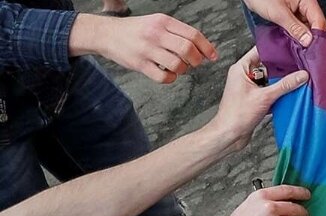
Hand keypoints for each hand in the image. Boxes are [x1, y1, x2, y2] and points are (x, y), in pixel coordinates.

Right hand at [70, 13, 217, 83]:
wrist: (106, 33)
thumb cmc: (137, 30)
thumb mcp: (157, 23)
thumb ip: (177, 33)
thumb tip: (202, 48)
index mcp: (163, 21)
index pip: (193, 34)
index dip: (207, 47)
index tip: (213, 56)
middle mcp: (155, 33)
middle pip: (187, 50)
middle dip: (196, 60)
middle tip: (194, 63)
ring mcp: (147, 49)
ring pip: (177, 65)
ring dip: (183, 70)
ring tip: (178, 67)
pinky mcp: (139, 64)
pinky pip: (164, 77)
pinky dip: (171, 78)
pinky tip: (167, 73)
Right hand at [203, 186, 310, 215]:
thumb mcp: (245, 209)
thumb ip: (263, 204)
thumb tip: (279, 204)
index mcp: (260, 197)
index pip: (287, 190)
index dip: (300, 192)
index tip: (306, 194)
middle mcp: (270, 208)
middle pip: (295, 208)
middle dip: (301, 212)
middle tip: (304, 215)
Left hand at [206, 48, 309, 151]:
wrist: (230, 135)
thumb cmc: (237, 114)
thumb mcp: (264, 97)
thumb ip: (284, 85)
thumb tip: (301, 76)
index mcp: (241, 68)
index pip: (259, 51)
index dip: (274, 49)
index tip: (290, 48)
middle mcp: (244, 76)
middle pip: (267, 67)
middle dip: (282, 68)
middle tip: (298, 66)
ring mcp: (250, 88)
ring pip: (270, 81)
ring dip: (281, 83)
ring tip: (297, 81)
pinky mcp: (255, 100)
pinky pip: (270, 92)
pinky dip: (279, 94)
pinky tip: (290, 95)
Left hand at [244, 0, 325, 46]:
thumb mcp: (278, 13)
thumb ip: (295, 27)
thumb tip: (308, 41)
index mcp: (307, 1)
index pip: (319, 22)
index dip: (316, 36)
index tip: (311, 49)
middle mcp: (305, 5)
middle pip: (314, 26)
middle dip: (308, 39)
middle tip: (303, 50)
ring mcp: (298, 10)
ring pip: (306, 28)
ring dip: (300, 38)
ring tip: (295, 46)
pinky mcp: (291, 15)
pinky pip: (297, 27)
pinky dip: (294, 35)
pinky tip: (290, 41)